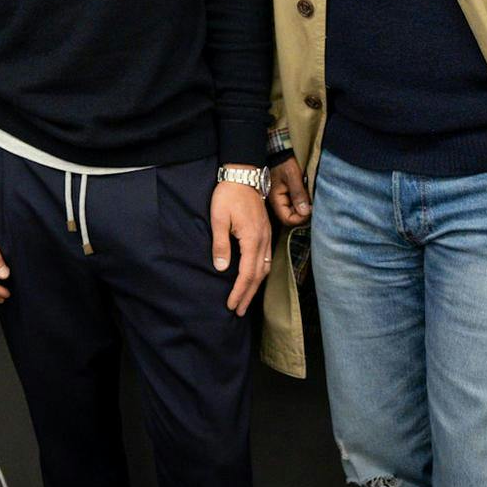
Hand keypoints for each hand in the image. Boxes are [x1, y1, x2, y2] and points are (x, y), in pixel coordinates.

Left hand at [211, 175, 271, 314]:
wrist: (243, 174)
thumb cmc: (228, 195)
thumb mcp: (219, 218)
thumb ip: (221, 244)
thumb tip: (223, 268)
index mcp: (252, 238)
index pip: (247, 273)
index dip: (240, 291)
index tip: (231, 305)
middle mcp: (263, 240)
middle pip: (258, 275)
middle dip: (248, 295)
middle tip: (239, 311)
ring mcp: (267, 236)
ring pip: (265, 268)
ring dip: (255, 286)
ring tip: (246, 300)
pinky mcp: (266, 232)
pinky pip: (267, 259)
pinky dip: (261, 273)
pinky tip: (255, 279)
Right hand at [268, 158, 311, 226]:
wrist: (283, 153)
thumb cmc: (285, 163)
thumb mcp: (292, 177)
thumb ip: (298, 194)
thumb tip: (305, 212)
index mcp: (276, 200)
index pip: (287, 219)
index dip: (300, 218)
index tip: (310, 209)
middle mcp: (279, 203)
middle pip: (292, 218)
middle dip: (304, 214)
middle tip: (313, 205)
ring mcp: (284, 200)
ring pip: (296, 212)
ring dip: (305, 208)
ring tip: (312, 200)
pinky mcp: (290, 196)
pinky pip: (297, 205)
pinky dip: (304, 203)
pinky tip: (309, 197)